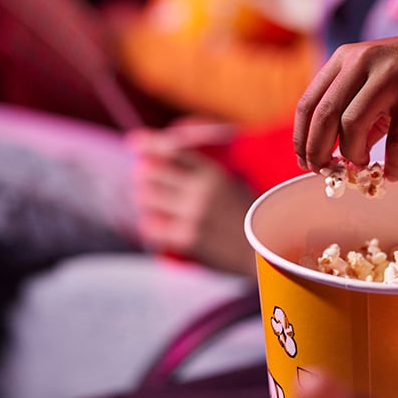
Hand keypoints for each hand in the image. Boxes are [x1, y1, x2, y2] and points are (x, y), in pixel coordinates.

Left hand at [126, 126, 256, 275]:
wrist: (264, 254)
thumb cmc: (249, 221)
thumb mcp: (234, 187)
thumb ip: (206, 176)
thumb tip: (172, 160)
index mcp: (214, 174)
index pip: (172, 150)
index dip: (149, 144)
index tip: (133, 144)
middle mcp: (201, 190)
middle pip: (150, 172)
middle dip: (145, 178)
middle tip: (147, 187)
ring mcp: (193, 214)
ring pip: (145, 198)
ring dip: (146, 203)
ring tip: (154, 210)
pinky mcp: (187, 238)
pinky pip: (151, 227)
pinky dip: (151, 228)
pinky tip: (159, 231)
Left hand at [294, 26, 397, 180]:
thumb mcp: (376, 85)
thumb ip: (355, 114)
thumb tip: (335, 155)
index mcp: (346, 59)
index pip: (308, 103)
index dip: (302, 139)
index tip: (306, 162)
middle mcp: (362, 62)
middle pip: (324, 116)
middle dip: (319, 152)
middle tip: (327, 173)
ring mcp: (390, 75)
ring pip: (352, 125)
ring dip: (353, 155)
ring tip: (362, 167)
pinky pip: (397, 138)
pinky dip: (392, 162)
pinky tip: (393, 174)